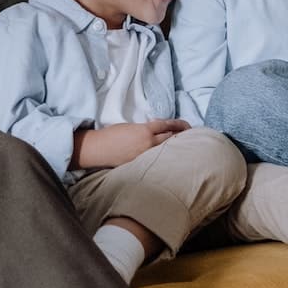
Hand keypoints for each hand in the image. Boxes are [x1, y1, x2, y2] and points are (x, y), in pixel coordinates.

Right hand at [74, 120, 188, 168]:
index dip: (178, 124)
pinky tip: (167, 156)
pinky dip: (162, 155)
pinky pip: (155, 158)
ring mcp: (145, 155)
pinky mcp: (140, 164)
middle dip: (180, 135)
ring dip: (173, 146)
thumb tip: (156, 130)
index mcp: (145, 130)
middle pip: (170, 138)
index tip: (186, 124)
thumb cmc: (111, 134)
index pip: (167, 125)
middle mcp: (148, 143)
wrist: (99, 148)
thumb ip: (145, 128)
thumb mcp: (130, 126)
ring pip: (164, 149)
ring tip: (182, 145)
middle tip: (189, 134)